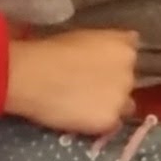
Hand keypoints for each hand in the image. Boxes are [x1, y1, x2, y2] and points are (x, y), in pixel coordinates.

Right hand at [2, 27, 141, 135]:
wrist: (31, 76)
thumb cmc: (49, 51)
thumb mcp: (84, 36)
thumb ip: (107, 44)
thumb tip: (119, 47)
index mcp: (124, 47)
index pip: (130, 57)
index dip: (114, 65)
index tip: (99, 69)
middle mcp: (130, 72)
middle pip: (129, 82)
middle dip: (114, 85)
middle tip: (89, 88)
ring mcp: (122, 97)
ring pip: (125, 106)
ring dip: (111, 105)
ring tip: (85, 106)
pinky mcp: (110, 120)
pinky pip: (112, 124)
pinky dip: (101, 123)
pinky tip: (82, 118)